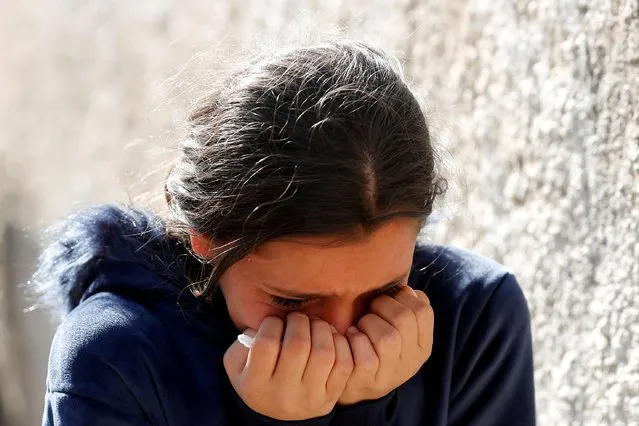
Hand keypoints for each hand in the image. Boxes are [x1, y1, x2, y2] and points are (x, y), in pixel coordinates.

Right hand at [223, 312, 353, 419]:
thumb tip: (265, 325)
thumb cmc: (258, 379)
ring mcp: (310, 397)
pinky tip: (328, 337)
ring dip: (321, 328)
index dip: (272, 323)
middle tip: (296, 319)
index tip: (275, 322)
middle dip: (298, 321)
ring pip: (324, 352)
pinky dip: (339, 343)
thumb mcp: (237, 364)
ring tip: (313, 324)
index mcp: (256, 385)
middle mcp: (283, 394)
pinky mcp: (331, 396)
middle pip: (298, 344)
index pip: (266, 343)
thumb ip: (243, 342)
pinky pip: (344, 363)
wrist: (278, 417)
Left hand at [338, 285, 433, 405]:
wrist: (352, 383)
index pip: (424, 311)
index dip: (403, 297)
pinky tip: (351, 336)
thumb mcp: (398, 331)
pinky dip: (355, 337)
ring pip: (386, 336)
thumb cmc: (374, 347)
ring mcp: (391, 373)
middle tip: (371, 310)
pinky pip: (364, 349)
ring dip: (368, 322)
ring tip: (360, 326)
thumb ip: (407, 309)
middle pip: (404, 319)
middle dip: (382, 306)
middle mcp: (411, 362)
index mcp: (422, 346)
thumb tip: (407, 290)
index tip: (389, 298)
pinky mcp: (368, 379)